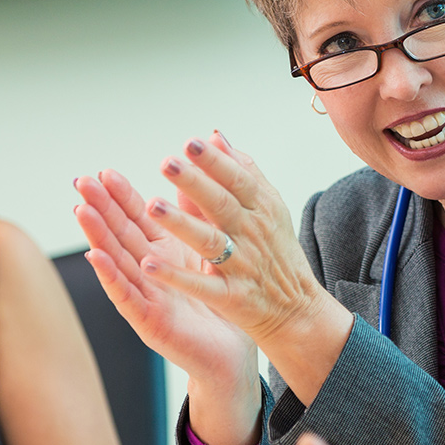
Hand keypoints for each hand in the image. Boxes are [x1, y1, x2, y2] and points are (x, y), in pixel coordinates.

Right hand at [74, 136, 260, 444]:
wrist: (235, 353)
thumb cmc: (222, 304)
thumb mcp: (209, 253)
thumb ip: (197, 217)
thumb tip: (187, 177)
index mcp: (164, 254)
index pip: (137, 219)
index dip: (121, 196)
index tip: (104, 172)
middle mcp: (148, 273)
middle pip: (120, 234)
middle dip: (100, 207)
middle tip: (81, 181)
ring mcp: (145, 297)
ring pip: (116, 261)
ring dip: (97, 235)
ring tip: (81, 210)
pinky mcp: (148, 322)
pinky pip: (126, 296)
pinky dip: (110, 276)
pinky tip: (96, 257)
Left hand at [131, 133, 329, 346]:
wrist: (296, 308)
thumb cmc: (276, 252)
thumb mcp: (270, 208)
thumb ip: (244, 172)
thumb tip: (216, 136)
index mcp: (261, 210)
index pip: (237, 179)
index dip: (214, 162)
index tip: (190, 143)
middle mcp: (252, 235)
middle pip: (221, 205)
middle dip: (195, 183)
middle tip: (168, 164)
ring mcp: (242, 266)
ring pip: (209, 242)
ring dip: (181, 224)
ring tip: (153, 206)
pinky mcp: (231, 297)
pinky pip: (201, 286)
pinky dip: (175, 278)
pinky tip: (148, 265)